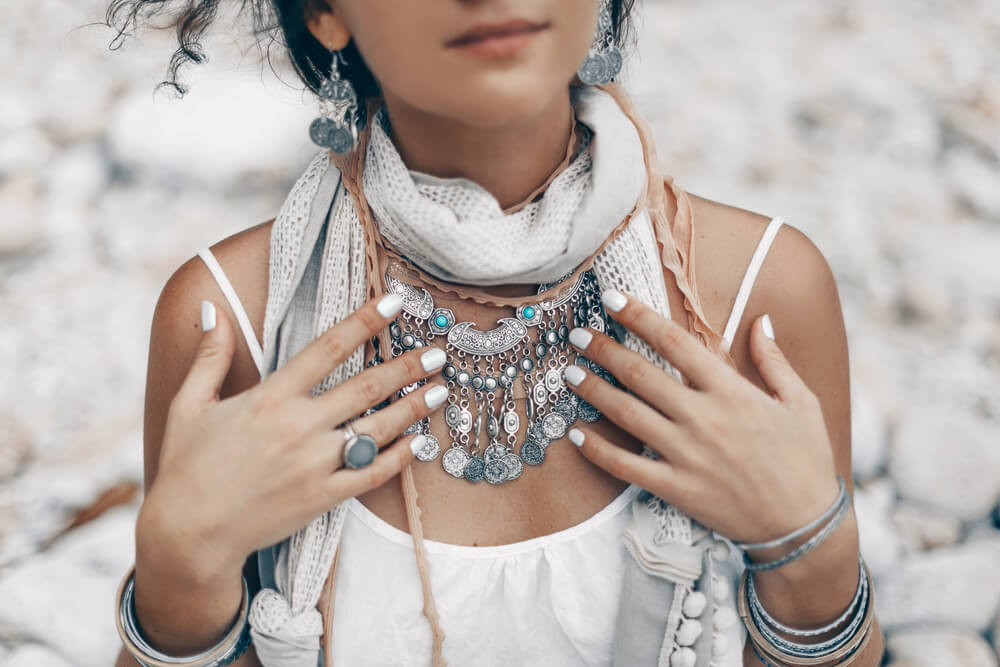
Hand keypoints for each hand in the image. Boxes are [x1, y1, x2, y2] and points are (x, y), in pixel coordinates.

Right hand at [140, 292, 447, 579]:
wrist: (188, 534)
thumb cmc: (187, 466)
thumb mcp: (189, 404)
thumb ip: (210, 356)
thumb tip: (212, 308)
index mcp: (270, 397)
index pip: (329, 348)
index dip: (365, 321)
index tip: (396, 302)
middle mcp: (299, 426)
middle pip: (367, 386)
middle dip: (408, 365)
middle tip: (439, 351)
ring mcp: (315, 464)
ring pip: (378, 428)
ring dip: (414, 407)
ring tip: (442, 389)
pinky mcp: (323, 497)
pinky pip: (372, 474)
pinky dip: (400, 457)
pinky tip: (420, 442)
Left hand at [562, 289, 839, 546]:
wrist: (804, 526)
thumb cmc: (805, 460)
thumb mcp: (802, 402)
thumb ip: (773, 360)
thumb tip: (760, 320)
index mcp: (731, 391)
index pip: (675, 342)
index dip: (639, 316)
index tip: (612, 299)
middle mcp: (703, 418)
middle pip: (640, 374)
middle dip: (604, 350)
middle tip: (577, 334)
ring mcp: (686, 454)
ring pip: (627, 414)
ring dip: (593, 391)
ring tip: (568, 373)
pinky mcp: (676, 488)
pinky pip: (626, 467)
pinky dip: (598, 450)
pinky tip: (576, 434)